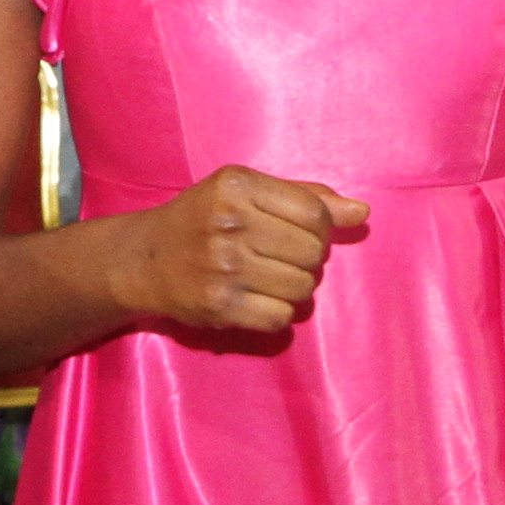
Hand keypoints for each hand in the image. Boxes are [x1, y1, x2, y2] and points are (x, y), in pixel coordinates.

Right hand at [103, 167, 368, 337]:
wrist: (143, 260)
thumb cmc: (202, 218)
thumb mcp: (245, 191)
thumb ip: (304, 197)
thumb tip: (362, 212)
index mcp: (238, 186)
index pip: (315, 214)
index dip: (321, 229)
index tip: (301, 234)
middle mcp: (229, 224)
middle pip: (313, 252)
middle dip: (308, 259)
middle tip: (281, 258)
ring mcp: (224, 268)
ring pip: (303, 288)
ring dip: (296, 288)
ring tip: (270, 278)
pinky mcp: (220, 306)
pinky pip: (282, 318)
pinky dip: (279, 313)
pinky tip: (259, 299)